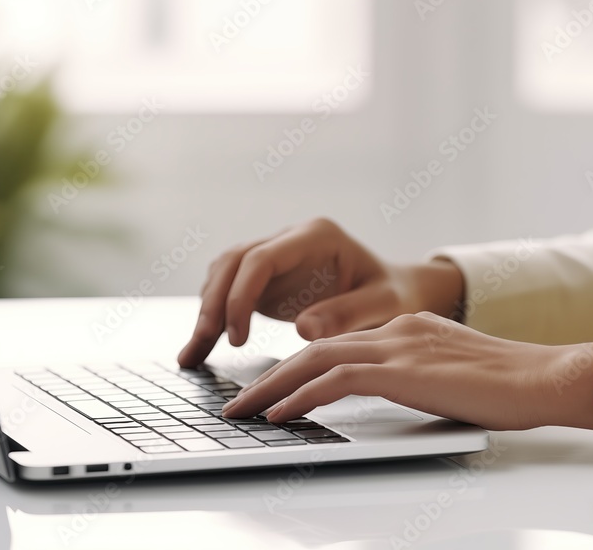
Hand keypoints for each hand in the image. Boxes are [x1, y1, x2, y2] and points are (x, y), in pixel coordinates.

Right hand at [178, 218, 464, 366]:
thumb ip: (349, 314)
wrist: (398, 290)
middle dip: (214, 302)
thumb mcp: (385, 304)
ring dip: (207, 311)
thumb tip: (303, 329)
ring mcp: (275, 258)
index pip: (262, 258)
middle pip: (233, 262)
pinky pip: (229, 294)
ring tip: (194, 355)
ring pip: (223, 274)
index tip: (238, 337)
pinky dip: (213, 321)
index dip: (242, 295)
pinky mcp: (268, 280)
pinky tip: (196, 352)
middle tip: (206, 343)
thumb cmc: (396, 295)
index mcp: (316, 236)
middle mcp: (289, 240)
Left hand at [222, 312, 592, 431]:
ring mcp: (397, 346)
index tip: (274, 386)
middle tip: (240, 401)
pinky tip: (278, 413)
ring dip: (272, 386)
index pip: (339, 344)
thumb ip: (419, 376)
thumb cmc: (510, 386)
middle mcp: (396, 330)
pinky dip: (300, 396)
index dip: (300, 366)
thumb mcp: (454, 374)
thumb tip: (396, 393)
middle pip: (315, 347)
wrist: (543, 376)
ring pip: (314, 360)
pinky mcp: (401, 370)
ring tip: (243, 411)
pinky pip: (335, 381)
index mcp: (408, 328)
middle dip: (271, 375)